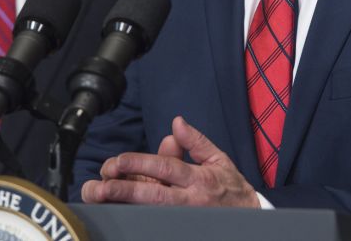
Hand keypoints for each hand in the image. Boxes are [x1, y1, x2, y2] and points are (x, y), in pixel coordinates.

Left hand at [81, 116, 259, 207]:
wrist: (249, 219)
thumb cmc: (231, 188)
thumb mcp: (218, 159)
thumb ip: (195, 141)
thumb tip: (177, 123)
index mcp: (198, 178)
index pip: (166, 169)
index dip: (141, 164)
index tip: (118, 161)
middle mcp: (189, 200)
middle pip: (154, 195)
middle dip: (126, 190)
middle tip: (102, 185)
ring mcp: (184, 218)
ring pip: (150, 212)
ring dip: (124, 205)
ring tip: (101, 199)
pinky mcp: (181, 227)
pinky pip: (155, 223)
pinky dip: (135, 217)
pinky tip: (117, 212)